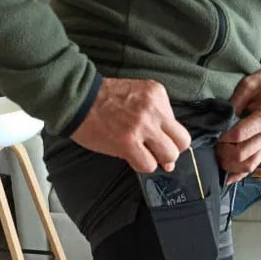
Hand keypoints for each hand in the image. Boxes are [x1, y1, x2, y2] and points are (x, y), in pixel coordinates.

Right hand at [71, 78, 190, 172]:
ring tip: (141, 154)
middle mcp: (154, 109)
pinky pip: (148, 164)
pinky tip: (131, 157)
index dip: (170, 138)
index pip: (178, 125)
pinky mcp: (128, 142)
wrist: (78, 98)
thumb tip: (168, 153)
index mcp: (157, 95)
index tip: (157, 141)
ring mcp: (142, 126)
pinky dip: (142, 165)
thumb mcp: (137, 94)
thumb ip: (155, 116)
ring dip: (157, 160)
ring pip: (169, 155)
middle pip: (182, 142)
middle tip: (156, 153)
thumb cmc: (105, 99)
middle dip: (171, 152)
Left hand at [216, 67, 260, 182]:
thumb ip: (235, 100)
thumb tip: (221, 118)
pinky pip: (252, 167)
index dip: (223, 137)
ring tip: (219, 156)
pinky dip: (239, 175)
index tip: (214, 133)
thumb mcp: (251, 83)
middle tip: (214, 144)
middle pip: (241, 154)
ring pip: (247, 165)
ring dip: (230, 165)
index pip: (239, 135)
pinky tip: (227, 177)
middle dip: (223, 152)